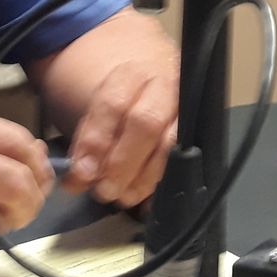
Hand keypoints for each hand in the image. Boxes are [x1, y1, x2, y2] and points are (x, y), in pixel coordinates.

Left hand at [63, 61, 177, 206]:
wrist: (155, 87)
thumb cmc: (121, 102)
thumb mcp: (96, 106)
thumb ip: (86, 141)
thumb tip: (77, 181)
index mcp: (132, 75)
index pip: (113, 104)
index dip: (96, 141)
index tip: (81, 173)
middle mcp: (164, 87)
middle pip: (146, 124)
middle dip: (122, 163)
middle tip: (105, 190)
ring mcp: (186, 111)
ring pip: (170, 145)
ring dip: (144, 178)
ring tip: (123, 196)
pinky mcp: (199, 134)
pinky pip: (185, 163)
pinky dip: (162, 185)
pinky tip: (145, 201)